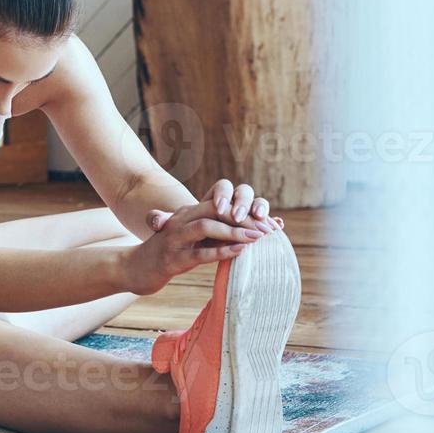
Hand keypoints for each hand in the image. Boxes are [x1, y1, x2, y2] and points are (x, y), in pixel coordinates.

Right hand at [123, 199, 265, 294]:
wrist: (136, 269)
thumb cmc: (169, 253)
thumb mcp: (191, 238)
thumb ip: (213, 232)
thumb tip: (248, 233)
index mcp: (187, 213)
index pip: (218, 203)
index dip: (244, 209)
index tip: (267, 220)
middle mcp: (180, 221)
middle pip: (215, 209)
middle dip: (243, 217)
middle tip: (267, 228)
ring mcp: (175, 239)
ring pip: (207, 227)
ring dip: (234, 231)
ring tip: (257, 237)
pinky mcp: (172, 259)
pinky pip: (199, 253)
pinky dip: (221, 252)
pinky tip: (239, 252)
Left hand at [145, 177, 281, 236]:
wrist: (199, 245)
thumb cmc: (185, 235)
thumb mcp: (172, 229)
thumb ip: (162, 221)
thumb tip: (155, 220)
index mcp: (214, 198)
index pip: (222, 187)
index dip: (223, 195)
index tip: (219, 208)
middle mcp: (234, 202)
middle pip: (243, 192)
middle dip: (243, 203)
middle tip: (241, 218)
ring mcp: (248, 213)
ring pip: (259, 202)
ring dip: (261, 209)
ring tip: (262, 223)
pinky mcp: (257, 225)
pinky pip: (269, 220)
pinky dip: (274, 221)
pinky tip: (279, 227)